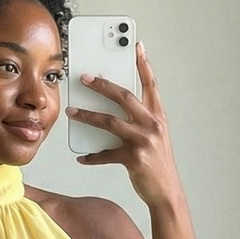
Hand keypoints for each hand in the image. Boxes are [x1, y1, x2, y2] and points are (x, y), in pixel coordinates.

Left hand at [66, 41, 185, 209]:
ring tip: (72, 111)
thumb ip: (141, 120)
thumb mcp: (155, 137)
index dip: (144, 64)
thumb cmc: (158, 164)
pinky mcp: (133, 159)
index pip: (151, 85)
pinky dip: (92, 156)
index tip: (136, 46)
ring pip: (110, 122)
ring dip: (87, 115)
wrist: (167, 192)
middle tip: (85, 78)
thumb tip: (114, 108)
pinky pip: (106, 154)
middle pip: (124, 97)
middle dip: (102, 85)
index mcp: (158, 117)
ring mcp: (143, 141)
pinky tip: (81, 156)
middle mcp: (152, 125)